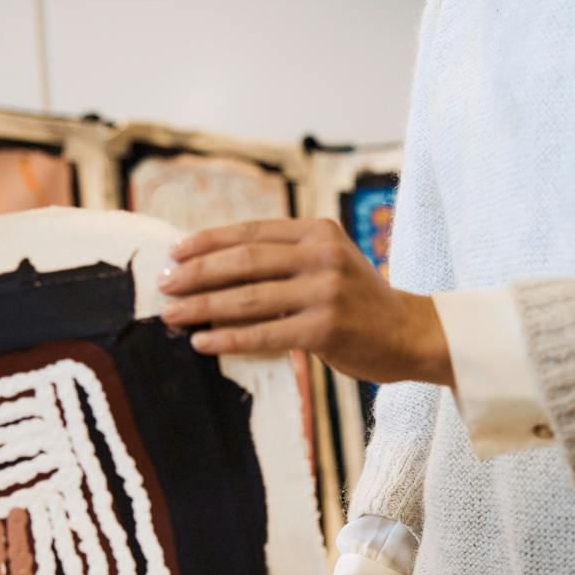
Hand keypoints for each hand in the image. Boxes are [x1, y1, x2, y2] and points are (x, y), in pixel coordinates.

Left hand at [159, 218, 451, 385]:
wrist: (410, 333)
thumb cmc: (357, 301)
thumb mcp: (327, 261)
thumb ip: (283, 257)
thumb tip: (213, 265)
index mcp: (317, 231)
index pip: (250, 232)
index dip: (207, 242)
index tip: (173, 253)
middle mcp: (322, 254)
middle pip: (243, 261)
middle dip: (196, 274)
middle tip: (164, 286)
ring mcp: (325, 291)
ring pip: (248, 298)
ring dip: (202, 307)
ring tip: (171, 316)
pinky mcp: (326, 329)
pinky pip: (264, 334)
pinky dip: (228, 339)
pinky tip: (203, 343)